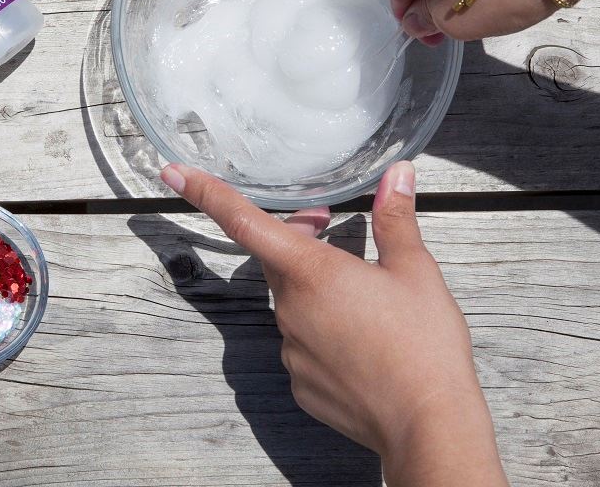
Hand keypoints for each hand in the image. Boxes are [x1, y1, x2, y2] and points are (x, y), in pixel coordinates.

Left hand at [160, 161, 507, 486]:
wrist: (428, 425)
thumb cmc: (423, 344)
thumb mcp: (415, 271)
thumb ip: (395, 219)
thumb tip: (397, 173)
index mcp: (311, 271)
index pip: (244, 222)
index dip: (206, 193)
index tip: (171, 174)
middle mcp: (289, 308)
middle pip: (278, 260)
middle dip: (297, 239)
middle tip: (329, 223)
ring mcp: (291, 351)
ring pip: (293, 304)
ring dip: (317, 291)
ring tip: (367, 296)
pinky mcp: (300, 384)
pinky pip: (304, 346)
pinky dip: (325, 334)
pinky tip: (363, 341)